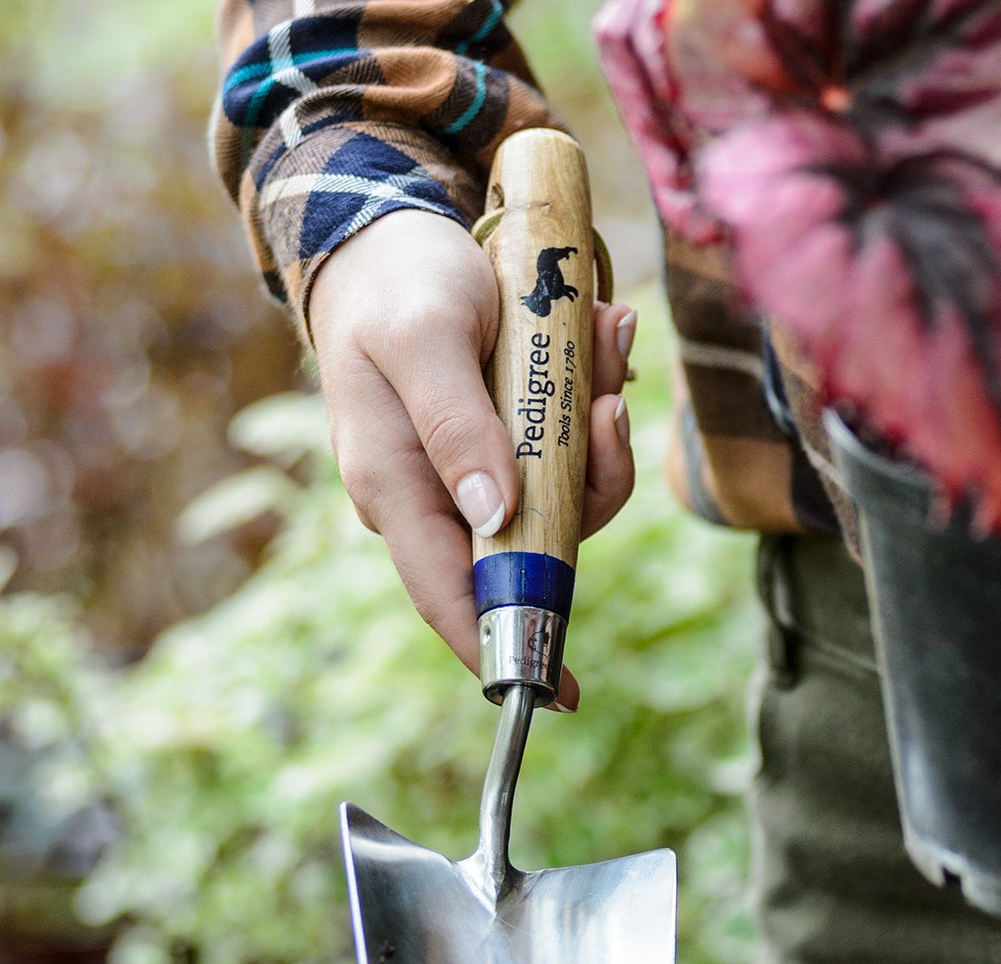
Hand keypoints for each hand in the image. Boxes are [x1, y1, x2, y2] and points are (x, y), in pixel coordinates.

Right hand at [307, 208, 636, 710]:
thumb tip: (496, 517)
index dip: (503, 645)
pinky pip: (573, 450)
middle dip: (589, 484)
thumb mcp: (422, 338)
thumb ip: (456, 424)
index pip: (448, 594)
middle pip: (535, 547)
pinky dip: (597, 400)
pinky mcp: (512, 445)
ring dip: (600, 428)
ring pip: (567, 498)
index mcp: (396, 487)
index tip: (559, 692)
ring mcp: (480, 475)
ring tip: (602, 334)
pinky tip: (600, 332)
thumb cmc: (395, 285)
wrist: (392, 234)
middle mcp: (440, 498)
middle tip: (608, 405)